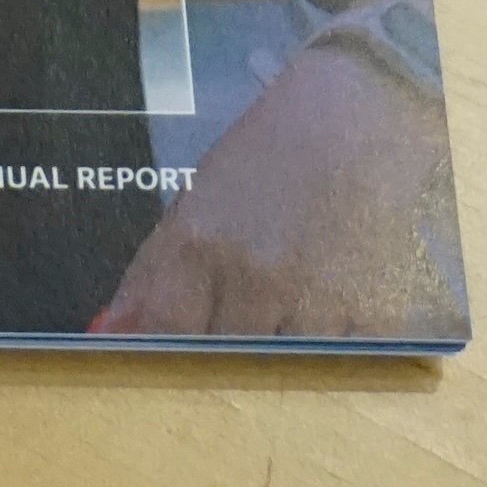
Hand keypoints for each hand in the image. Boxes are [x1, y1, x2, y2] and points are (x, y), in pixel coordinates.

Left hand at [90, 41, 455, 337]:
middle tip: (237, 321)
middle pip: (222, 361)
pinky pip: (341, 363)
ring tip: (291, 301)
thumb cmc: (267, 156)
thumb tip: (108, 333)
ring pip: (282, 368)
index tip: (164, 359)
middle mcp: (257, 277)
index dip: (160, 355)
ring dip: (280, 350)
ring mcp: (319, 300)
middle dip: (221, 353)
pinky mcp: (377, 313)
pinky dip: (332, 347)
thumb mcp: (194, 201)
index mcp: (201, 244)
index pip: (163, 333)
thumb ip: (150, 275)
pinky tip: (333, 301)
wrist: (360, 117)